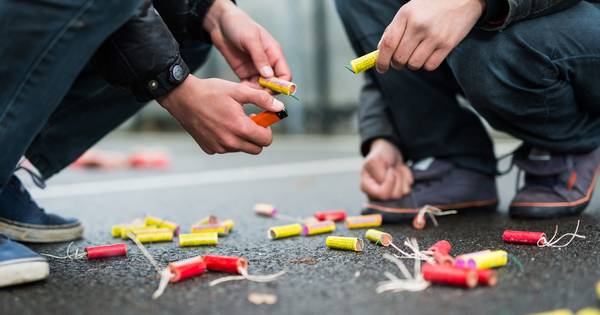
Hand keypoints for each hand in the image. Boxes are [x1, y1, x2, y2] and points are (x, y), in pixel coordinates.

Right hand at [159, 75, 284, 154]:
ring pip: (242, 149)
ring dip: (242, 138)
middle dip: (257, 136)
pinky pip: (227, 149)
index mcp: (239, 128)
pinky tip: (219, 125)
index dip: (267, 129)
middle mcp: (230, 142)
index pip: (266, 140)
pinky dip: (228, 140)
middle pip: (256, 148)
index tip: (260, 119)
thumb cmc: (211, 92)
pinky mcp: (210, 149)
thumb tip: (280, 108)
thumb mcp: (238, 91)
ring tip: (231, 120)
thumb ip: (261, 99)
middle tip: (248, 120)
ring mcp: (219, 148)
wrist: (183, 98)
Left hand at [203, 0, 290, 88]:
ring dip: (257, 92)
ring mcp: (256, 69)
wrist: (220, 24)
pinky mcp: (245, 73)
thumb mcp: (251, 39)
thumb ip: (260, 57)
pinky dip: (248, 91)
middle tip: (259, 94)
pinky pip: (250, 87)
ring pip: (262, 88)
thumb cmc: (239, 25)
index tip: (273, 89)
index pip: (285, 74)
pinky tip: (242, 90)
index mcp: (274, 54)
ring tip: (248, 92)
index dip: (282, 84)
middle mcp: (268, 63)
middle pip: (275, 84)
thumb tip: (269, 75)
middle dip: (269, 90)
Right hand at [361, 139, 412, 199]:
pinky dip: (406, 177)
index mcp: (366, 186)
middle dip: (397, 179)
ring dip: (402, 177)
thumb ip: (379, 174)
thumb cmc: (380, 154)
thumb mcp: (376, 160)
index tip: (390, 169)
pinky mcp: (398, 191)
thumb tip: (386, 183)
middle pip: (393, 195)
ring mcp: (387, 193)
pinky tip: (399, 171)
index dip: (389, 181)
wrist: (390, 150)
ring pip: (402, 193)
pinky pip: (408, 189)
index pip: (382, 193)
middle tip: (393, 168)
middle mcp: (376, 193)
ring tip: (395, 169)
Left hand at [376, 0, 484, 71]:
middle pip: (399, 58)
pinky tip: (429, 54)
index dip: (381, 60)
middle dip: (397, 63)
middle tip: (400, 59)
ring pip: (414, 64)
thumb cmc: (431, 6)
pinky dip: (426, 64)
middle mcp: (419, 25)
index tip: (381, 68)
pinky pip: (430, 66)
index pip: (388, 44)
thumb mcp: (409, 10)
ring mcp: (434, 35)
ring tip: (417, 53)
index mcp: (406, 15)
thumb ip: (394, 29)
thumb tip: (380, 51)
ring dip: (412, 64)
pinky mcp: (447, 44)